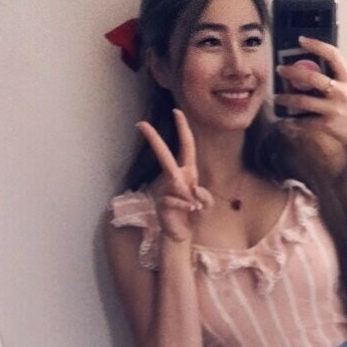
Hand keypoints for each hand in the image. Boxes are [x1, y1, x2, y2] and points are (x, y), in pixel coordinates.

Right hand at [135, 108, 212, 242]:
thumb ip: (205, 197)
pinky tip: (189, 213)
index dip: (183, 129)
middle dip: (154, 139)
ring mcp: (165, 190)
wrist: (182, 234)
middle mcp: (174, 177)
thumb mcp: (206, 205)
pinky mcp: (161, 203)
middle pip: (164, 155)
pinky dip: (185, 208)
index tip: (176, 111)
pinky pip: (174, 200)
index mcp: (187, 172)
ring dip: (189, 198)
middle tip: (141, 124)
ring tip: (194, 209)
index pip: (186, 146)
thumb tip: (193, 191)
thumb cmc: (193, 214)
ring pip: (175, 184)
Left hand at [273, 36, 346, 152]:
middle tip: (280, 69)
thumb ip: (336, 78)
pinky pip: (305, 121)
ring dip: (286, 99)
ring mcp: (334, 109)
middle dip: (292, 72)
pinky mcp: (328, 125)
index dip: (317, 45)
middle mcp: (341, 92)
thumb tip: (312, 68)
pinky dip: (293, 121)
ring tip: (277, 97)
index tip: (302, 40)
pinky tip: (285, 119)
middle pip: (312, 77)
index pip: (334, 55)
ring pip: (303, 101)